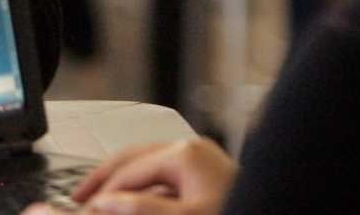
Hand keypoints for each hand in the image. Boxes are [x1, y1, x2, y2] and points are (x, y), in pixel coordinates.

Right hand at [22, 139, 234, 214]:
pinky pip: (166, 181)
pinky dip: (146, 193)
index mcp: (184, 153)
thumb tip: (107, 203)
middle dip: (105, 181)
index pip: (127, 170)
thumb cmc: (242, 209)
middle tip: (80, 200)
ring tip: (104, 203)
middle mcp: (193, 150)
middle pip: (134, 160)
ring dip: (124, 187)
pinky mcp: (209, 179)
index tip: (82, 209)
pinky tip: (137, 206)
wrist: (279, 203)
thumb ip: (141, 209)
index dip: (100, 192)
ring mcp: (202, 163)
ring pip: (149, 170)